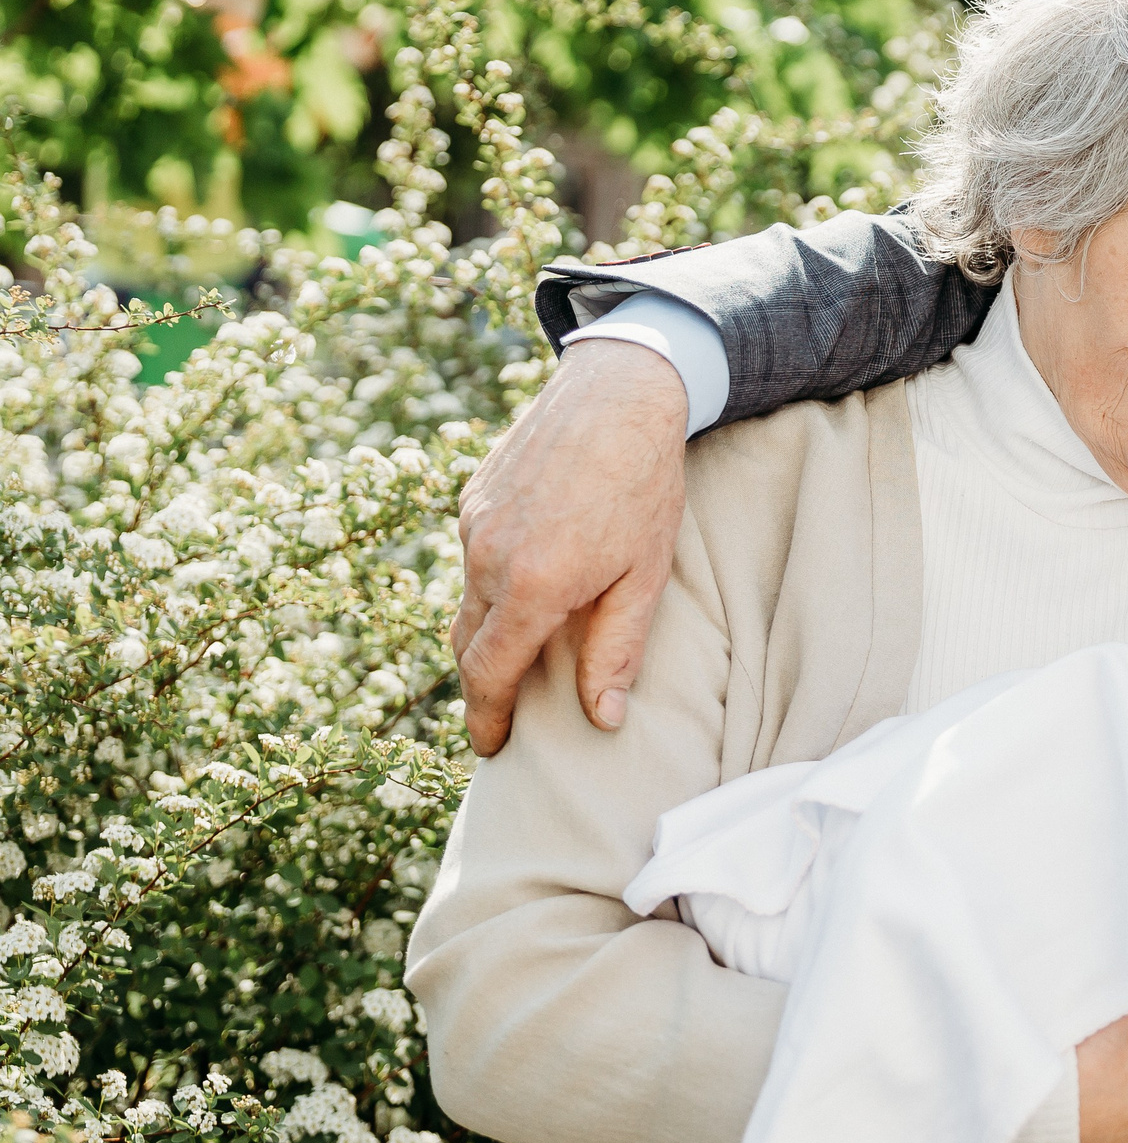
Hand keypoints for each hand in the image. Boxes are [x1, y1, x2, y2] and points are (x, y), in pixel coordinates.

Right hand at [451, 339, 690, 754]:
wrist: (618, 394)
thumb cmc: (644, 486)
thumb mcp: (643, 576)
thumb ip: (616, 650)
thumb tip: (602, 718)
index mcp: (531, 585)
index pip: (490, 674)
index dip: (487, 717)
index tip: (492, 748)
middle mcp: (488, 556)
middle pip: (468, 644)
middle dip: (480, 688)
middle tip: (498, 720)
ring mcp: (473, 524)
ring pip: (467, 601)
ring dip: (484, 636)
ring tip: (511, 663)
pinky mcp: (472, 498)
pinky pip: (472, 560)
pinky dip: (489, 588)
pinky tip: (521, 591)